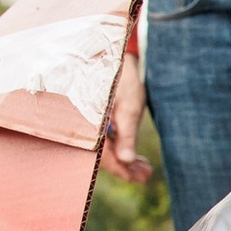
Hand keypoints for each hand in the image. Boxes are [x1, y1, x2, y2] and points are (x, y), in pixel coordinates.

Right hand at [98, 49, 153, 184]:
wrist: (113, 51)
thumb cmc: (122, 77)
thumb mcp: (130, 107)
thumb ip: (127, 135)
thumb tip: (125, 161)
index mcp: (88, 123)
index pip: (103, 155)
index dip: (121, 170)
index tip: (139, 179)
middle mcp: (84, 124)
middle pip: (103, 154)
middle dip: (125, 167)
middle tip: (146, 175)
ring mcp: (88, 120)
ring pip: (105, 147)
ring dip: (124, 159)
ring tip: (145, 168)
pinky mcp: (93, 116)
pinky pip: (104, 137)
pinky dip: (119, 145)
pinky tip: (133, 155)